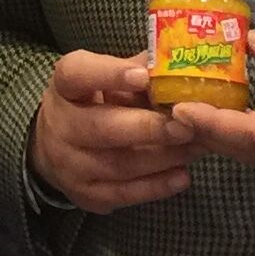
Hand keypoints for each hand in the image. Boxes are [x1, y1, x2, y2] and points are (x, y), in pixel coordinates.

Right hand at [28, 48, 195, 213]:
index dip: (109, 74)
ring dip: (162, 157)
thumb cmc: (93, 103)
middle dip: (148, 128)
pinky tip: (182, 175)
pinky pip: (124, 194)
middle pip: (101, 128)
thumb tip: (179, 61)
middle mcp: (59, 126)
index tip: (143, 75)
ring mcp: (69, 165)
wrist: (58, 145)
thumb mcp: (105, 78)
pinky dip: (156, 186)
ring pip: (118, 164)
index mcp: (64, 86)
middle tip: (186, 125)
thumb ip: (137, 69)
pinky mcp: (85, 194)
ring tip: (195, 147)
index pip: (77, 74)